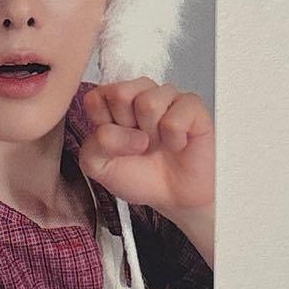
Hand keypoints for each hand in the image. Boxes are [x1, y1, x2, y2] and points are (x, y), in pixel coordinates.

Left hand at [79, 78, 214, 260]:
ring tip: (158, 143)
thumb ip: (96, 145)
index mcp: (113, 100)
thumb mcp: (100, 166)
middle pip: (121, 93)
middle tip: (138, 143)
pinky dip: (174, 141)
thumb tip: (123, 132)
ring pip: (148, 103)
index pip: (95, 97)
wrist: (174, 197)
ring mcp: (168, 96)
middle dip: (127, 128)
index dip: (102, 124)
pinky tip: (177, 144)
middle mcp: (140, 92)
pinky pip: (175, 119)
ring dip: (152, 136)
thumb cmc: (139, 176)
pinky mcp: (192, 106)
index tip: (114, 141)